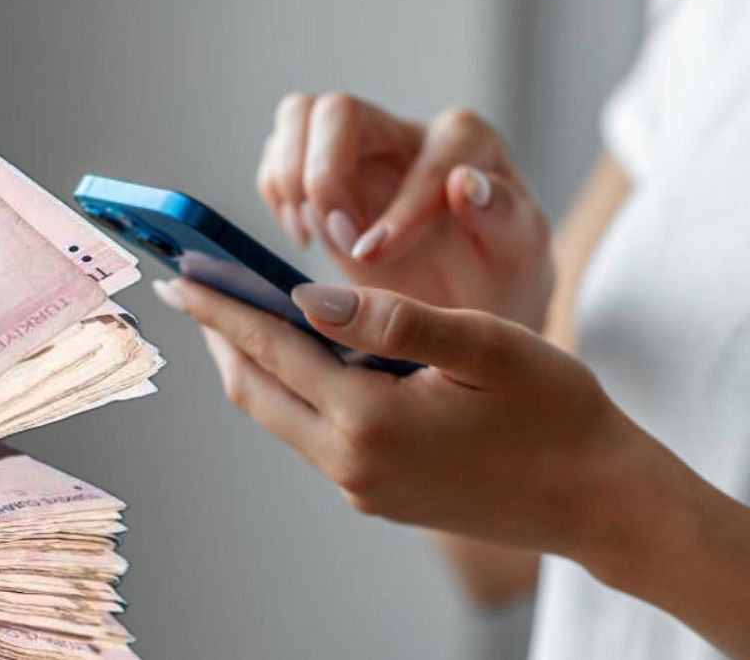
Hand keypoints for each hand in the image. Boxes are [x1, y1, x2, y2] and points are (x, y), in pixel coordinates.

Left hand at [157, 277, 697, 578]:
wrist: (601, 503)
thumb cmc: (558, 415)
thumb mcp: (486, 346)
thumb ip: (391, 318)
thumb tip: (305, 297)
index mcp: (371, 420)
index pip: (272, 350)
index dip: (221, 309)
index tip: (179, 278)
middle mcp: (352, 463)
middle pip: (256, 392)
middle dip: (220, 338)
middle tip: (192, 292)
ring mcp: (362, 488)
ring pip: (280, 417)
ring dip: (256, 366)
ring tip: (241, 317)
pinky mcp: (377, 496)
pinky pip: (313, 436)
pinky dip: (295, 392)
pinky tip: (307, 360)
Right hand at [257, 93, 551, 327]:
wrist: (464, 302)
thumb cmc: (498, 276)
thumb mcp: (522, 255)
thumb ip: (506, 217)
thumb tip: (465, 183)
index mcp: (466, 143)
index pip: (425, 156)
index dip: (400, 210)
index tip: (378, 259)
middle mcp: (406, 132)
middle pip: (338, 110)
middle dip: (326, 180)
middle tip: (340, 242)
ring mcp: (357, 147)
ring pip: (299, 116)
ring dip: (293, 181)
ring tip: (317, 237)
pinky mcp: (320, 171)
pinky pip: (275, 157)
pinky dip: (278, 196)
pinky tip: (306, 236)